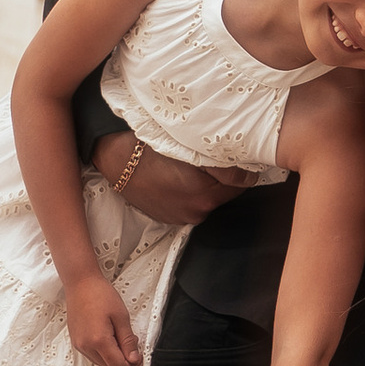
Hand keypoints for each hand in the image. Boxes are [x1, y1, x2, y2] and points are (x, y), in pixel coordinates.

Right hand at [65, 273, 141, 365]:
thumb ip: (128, 341)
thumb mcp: (121, 317)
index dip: (131, 364)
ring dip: (113, 357)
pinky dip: (103, 352)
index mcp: (98, 341)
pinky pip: (92, 355)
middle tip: (132, 344)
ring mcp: (79, 344)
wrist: (81, 283)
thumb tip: (133, 358)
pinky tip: (109, 338)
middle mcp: (85, 346)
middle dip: (123, 361)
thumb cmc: (99, 294)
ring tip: (120, 337)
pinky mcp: (76, 341)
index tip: (138, 357)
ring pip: (100, 362)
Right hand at [95, 134, 261, 231]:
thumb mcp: (191, 147)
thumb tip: (247, 169)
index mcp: (206, 193)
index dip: (241, 167)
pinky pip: (191, 204)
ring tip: (193, 168)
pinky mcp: (170, 219)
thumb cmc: (152, 147)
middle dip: (224, 177)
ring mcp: (183, 218)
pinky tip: (180, 179)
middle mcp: (198, 211)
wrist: (116, 159)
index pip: (241, 182)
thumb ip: (222, 161)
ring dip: (207, 186)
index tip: (241, 156)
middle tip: (214, 157)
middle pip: (225, 192)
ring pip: (208, 198)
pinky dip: (191, 193)